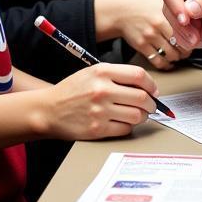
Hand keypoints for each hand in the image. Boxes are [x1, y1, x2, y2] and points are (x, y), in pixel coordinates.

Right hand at [44, 62, 158, 139]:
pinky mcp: (97, 129)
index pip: (138, 76)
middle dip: (151, 103)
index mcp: (102, 72)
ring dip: (142, 116)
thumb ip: (117, 75)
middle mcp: (102, 90)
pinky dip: (129, 127)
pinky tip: (124, 122)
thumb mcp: (93, 72)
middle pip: (141, 97)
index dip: (151, 84)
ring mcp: (100, 111)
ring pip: (137, 115)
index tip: (153, 90)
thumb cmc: (73, 90)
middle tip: (150, 106)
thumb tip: (145, 86)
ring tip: (139, 114)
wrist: (49, 109)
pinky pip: (125, 129)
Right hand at [97, 0, 191, 69]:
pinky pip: (158, 61)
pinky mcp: (141, 46)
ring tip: (179, 53)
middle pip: (182, 43)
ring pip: (172, 55)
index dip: (195, 37)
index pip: (187, 29)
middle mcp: (158, 24)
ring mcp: (149, 36)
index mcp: (166, 11)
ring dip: (178, 57)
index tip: (197, 39)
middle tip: (190, 48)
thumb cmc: (143, 4)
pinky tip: (169, 61)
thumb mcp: (162, 1)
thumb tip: (196, 22)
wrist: (120, 9)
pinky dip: (166, 64)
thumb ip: (177, 12)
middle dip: (189, 49)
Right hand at [160, 0, 201, 49]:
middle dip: (183, 26)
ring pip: (174, 26)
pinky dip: (198, 41)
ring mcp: (187, 6)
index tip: (186, 20)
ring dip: (192, 36)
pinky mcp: (192, 22)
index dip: (175, 5)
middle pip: (168, 9)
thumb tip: (189, 8)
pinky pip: (184, 36)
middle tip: (197, 35)